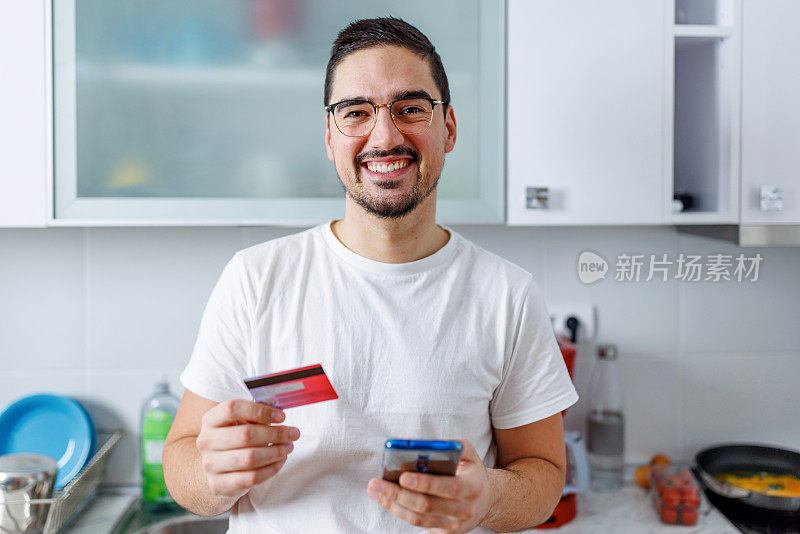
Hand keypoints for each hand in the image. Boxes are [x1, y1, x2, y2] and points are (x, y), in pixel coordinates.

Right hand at [195, 399, 299, 499]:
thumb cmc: (235, 439)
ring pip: (250, 458)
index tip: (282, 416)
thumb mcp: (241, 422)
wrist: (217, 469)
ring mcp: (210, 464)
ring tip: (288, 447)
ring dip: (276, 452)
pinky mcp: (219, 485)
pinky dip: (271, 469)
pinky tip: (280, 461)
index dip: (260, 411)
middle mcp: (205, 441)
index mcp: (210, 419)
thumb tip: (280, 415)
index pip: (232, 408)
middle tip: (293, 433)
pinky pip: (252, 477)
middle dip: (275, 434)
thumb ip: (258, 415)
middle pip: (245, 435)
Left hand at [367, 440, 494, 533]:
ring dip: (392, 505)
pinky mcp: (444, 533)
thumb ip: (450, 446)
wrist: (486, 499)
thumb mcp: (468, 453)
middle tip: (376, 483)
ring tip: (375, 490)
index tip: (403, 476)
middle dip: (397, 494)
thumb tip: (422, 446)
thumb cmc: (470, 470)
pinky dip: (399, 511)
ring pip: (418, 519)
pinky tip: (386, 499)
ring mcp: (454, 525)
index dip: (425, 484)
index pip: (448, 487)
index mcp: (472, 486)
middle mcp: (464, 509)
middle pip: (426, 506)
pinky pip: (418, 524)